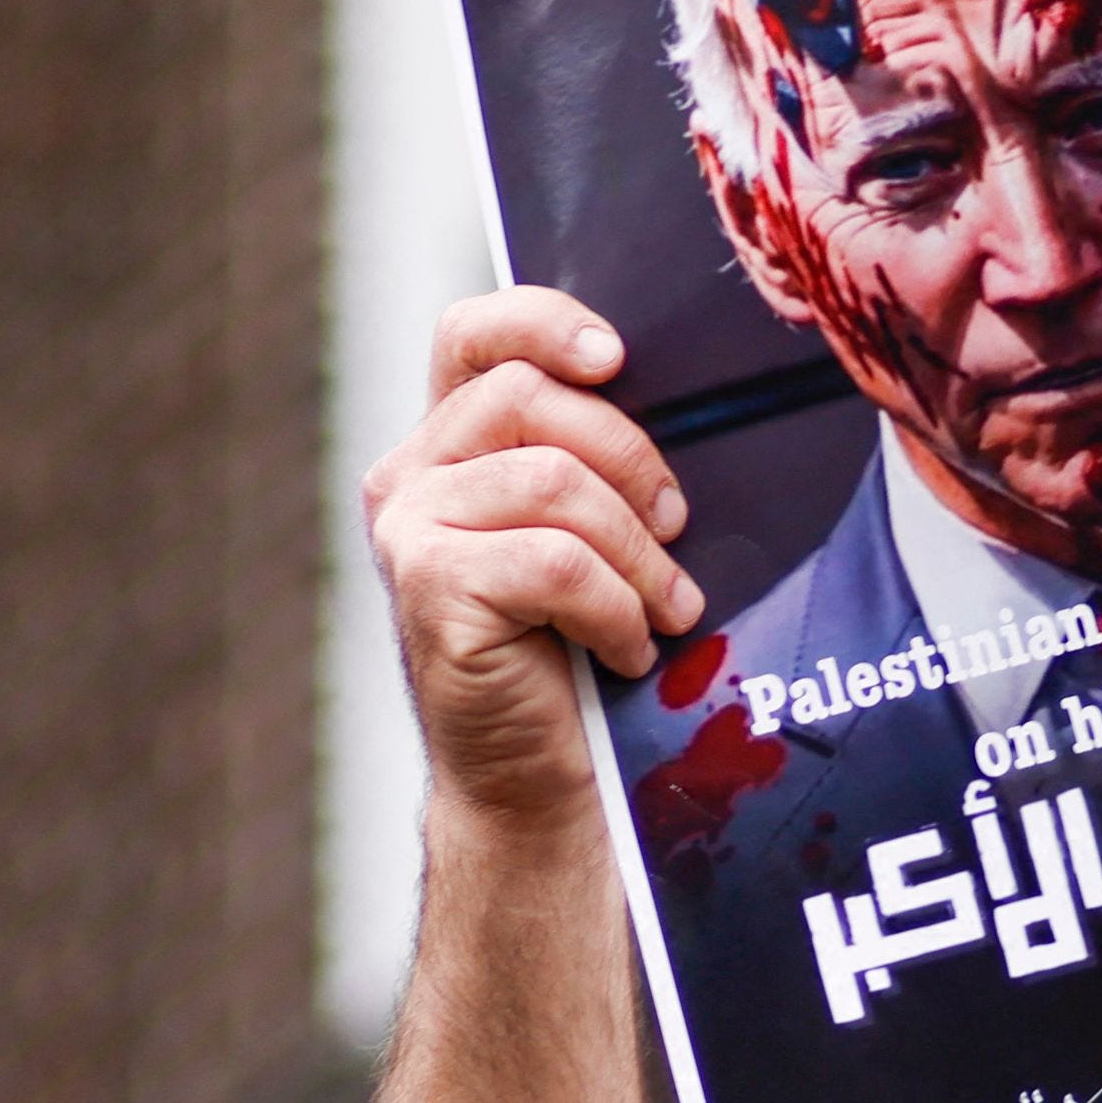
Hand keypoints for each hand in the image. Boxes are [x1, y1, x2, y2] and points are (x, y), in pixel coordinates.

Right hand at [363, 288, 705, 829]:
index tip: (616, 359)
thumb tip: (692, 406)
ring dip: (636, 552)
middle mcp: (410, 477)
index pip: (473, 335)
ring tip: (666, 609)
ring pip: (551, 483)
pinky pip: (554, 562)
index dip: (543, 322)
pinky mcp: (428, 590)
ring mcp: (408, 531)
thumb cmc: (574, 652)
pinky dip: (615, 608)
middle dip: (629, 458)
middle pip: (530, 399)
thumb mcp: (591, 535)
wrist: (535, 780)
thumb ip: (596, 462)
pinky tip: (628, 651)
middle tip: (676, 527)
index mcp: (448, 445)